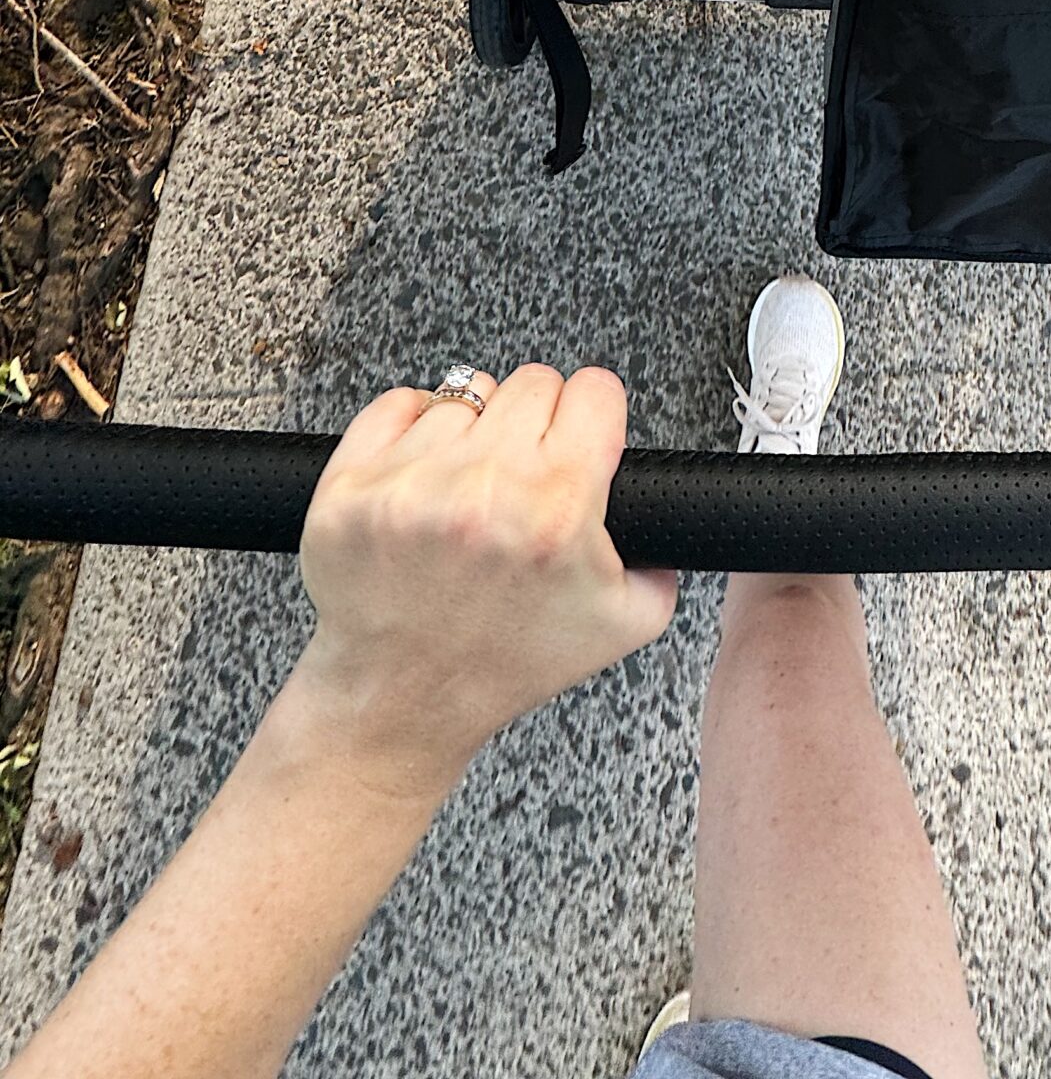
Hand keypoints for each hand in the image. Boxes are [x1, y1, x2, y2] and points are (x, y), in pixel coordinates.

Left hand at [292, 366, 676, 794]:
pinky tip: (422, 476)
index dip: (595, 416)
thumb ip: (664, 553)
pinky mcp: (352, 486)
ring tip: (467, 491)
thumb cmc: (502, 664)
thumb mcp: (624, 625)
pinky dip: (411, 427)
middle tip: (524, 475)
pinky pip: (395, 402)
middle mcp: (483, 488)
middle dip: (537, 424)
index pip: (595, 390)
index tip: (582, 437)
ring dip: (473, 432)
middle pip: (533, 382)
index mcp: (556, 512)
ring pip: (466, 392)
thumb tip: (665, 503)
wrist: (400, 702)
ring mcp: (409, 484)